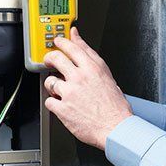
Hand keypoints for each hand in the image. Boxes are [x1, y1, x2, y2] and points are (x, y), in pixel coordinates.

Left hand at [43, 27, 132, 149]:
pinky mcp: (63, 109)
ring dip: (52, 85)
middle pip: (55, 59)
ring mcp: (70, 93)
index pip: (72, 47)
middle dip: (49, 58)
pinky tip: (61, 104)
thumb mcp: (106, 74)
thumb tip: (78, 37)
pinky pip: (49, 101)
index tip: (58, 41)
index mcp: (92, 68)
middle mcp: (80, 78)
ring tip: (60, 90)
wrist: (116, 128)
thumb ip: (90, 55)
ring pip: (49, 81)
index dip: (61, 42)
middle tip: (49, 61)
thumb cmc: (115, 106)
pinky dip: (53, 103)